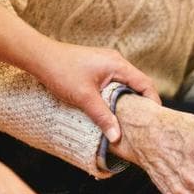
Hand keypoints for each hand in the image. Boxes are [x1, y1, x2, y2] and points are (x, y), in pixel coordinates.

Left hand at [33, 41, 160, 142]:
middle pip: (138, 83)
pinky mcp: (97, 66)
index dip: (153, 102)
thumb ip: (103, 117)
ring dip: (128, 100)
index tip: (154, 120)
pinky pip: (114, 82)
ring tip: (128, 119)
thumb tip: (117, 137)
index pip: (145, 84)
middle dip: (142, 103)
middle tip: (143, 123)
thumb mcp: (84, 98)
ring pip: (125, 83)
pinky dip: (117, 95)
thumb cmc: (61, 72)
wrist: (39, 56)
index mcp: (118, 64)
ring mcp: (106, 62)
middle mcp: (115, 61)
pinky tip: (111, 108)